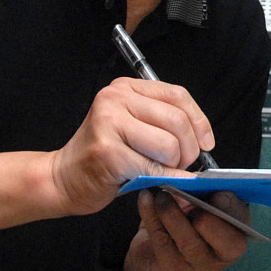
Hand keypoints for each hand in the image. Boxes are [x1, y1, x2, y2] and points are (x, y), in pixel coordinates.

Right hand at [50, 77, 216, 215]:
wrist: (63, 178)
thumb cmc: (104, 156)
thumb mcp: (133, 126)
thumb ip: (163, 122)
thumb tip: (204, 138)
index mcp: (125, 88)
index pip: (177, 95)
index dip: (199, 121)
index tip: (206, 142)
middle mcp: (115, 99)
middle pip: (177, 120)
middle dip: (189, 149)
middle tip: (181, 164)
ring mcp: (109, 123)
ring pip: (169, 145)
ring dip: (174, 166)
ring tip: (161, 171)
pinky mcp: (108, 152)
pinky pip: (154, 167)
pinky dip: (165, 179)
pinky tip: (159, 182)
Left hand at [124, 188, 249, 270]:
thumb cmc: (182, 235)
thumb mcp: (196, 213)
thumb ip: (199, 195)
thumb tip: (191, 176)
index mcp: (235, 233)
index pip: (240, 218)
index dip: (230, 203)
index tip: (214, 188)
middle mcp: (222, 253)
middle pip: (222, 235)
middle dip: (205, 213)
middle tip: (187, 194)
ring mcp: (198, 265)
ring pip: (189, 240)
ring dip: (171, 212)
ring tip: (160, 194)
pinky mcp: (172, 270)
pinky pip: (162, 239)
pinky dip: (150, 215)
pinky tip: (145, 199)